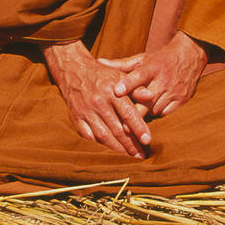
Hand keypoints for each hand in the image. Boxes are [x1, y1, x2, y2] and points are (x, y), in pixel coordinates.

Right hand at [40, 39, 150, 157]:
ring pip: (103, 135)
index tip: (148, 141)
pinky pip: (89, 136)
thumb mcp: (120, 75)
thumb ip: (136, 88)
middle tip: (141, 155)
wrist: (73, 68)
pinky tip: (109, 150)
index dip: (139, 128)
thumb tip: (151, 96)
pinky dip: (99, 144)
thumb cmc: (101, 73)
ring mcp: (86, 111)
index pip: (128, 113)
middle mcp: (99, 102)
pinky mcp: (77, 117)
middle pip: (117, 128)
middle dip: (131, 144)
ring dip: (117, 148)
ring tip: (128, 156)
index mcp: (112, 91)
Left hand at [99, 31, 208, 117]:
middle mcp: (164, 79)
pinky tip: (146, 119)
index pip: (139, 75)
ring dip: (142, 116)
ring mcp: (174, 91)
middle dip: (134, 112)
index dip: (128, 83)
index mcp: (153, 67)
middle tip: (120, 126)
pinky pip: (165, 113)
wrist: (190, 55)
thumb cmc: (160, 58)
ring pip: (155, 109)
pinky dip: (155, 116)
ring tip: (129, 126)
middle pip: (147, 100)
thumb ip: (120, 65)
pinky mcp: (182, 100)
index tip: (116, 90)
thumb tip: (99, 62)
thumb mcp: (142, 59)